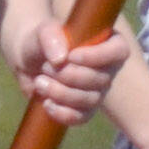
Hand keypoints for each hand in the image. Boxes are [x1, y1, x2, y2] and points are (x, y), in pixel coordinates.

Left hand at [11, 18, 126, 125]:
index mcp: (108, 42)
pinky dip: (62, 113)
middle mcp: (108, 68)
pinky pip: (81, 117)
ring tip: (39, 81)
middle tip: (45, 66)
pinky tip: (47, 103)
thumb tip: (61, 59)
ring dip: (60, 93)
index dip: (97, 57)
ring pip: (90, 100)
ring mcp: (98, 91)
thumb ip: (50, 36)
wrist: (30, 61)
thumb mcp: (43, 31)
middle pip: (100, 79)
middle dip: (68, 75)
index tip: (71, 56)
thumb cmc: (44, 42)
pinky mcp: (85, 109)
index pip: (118, 51)